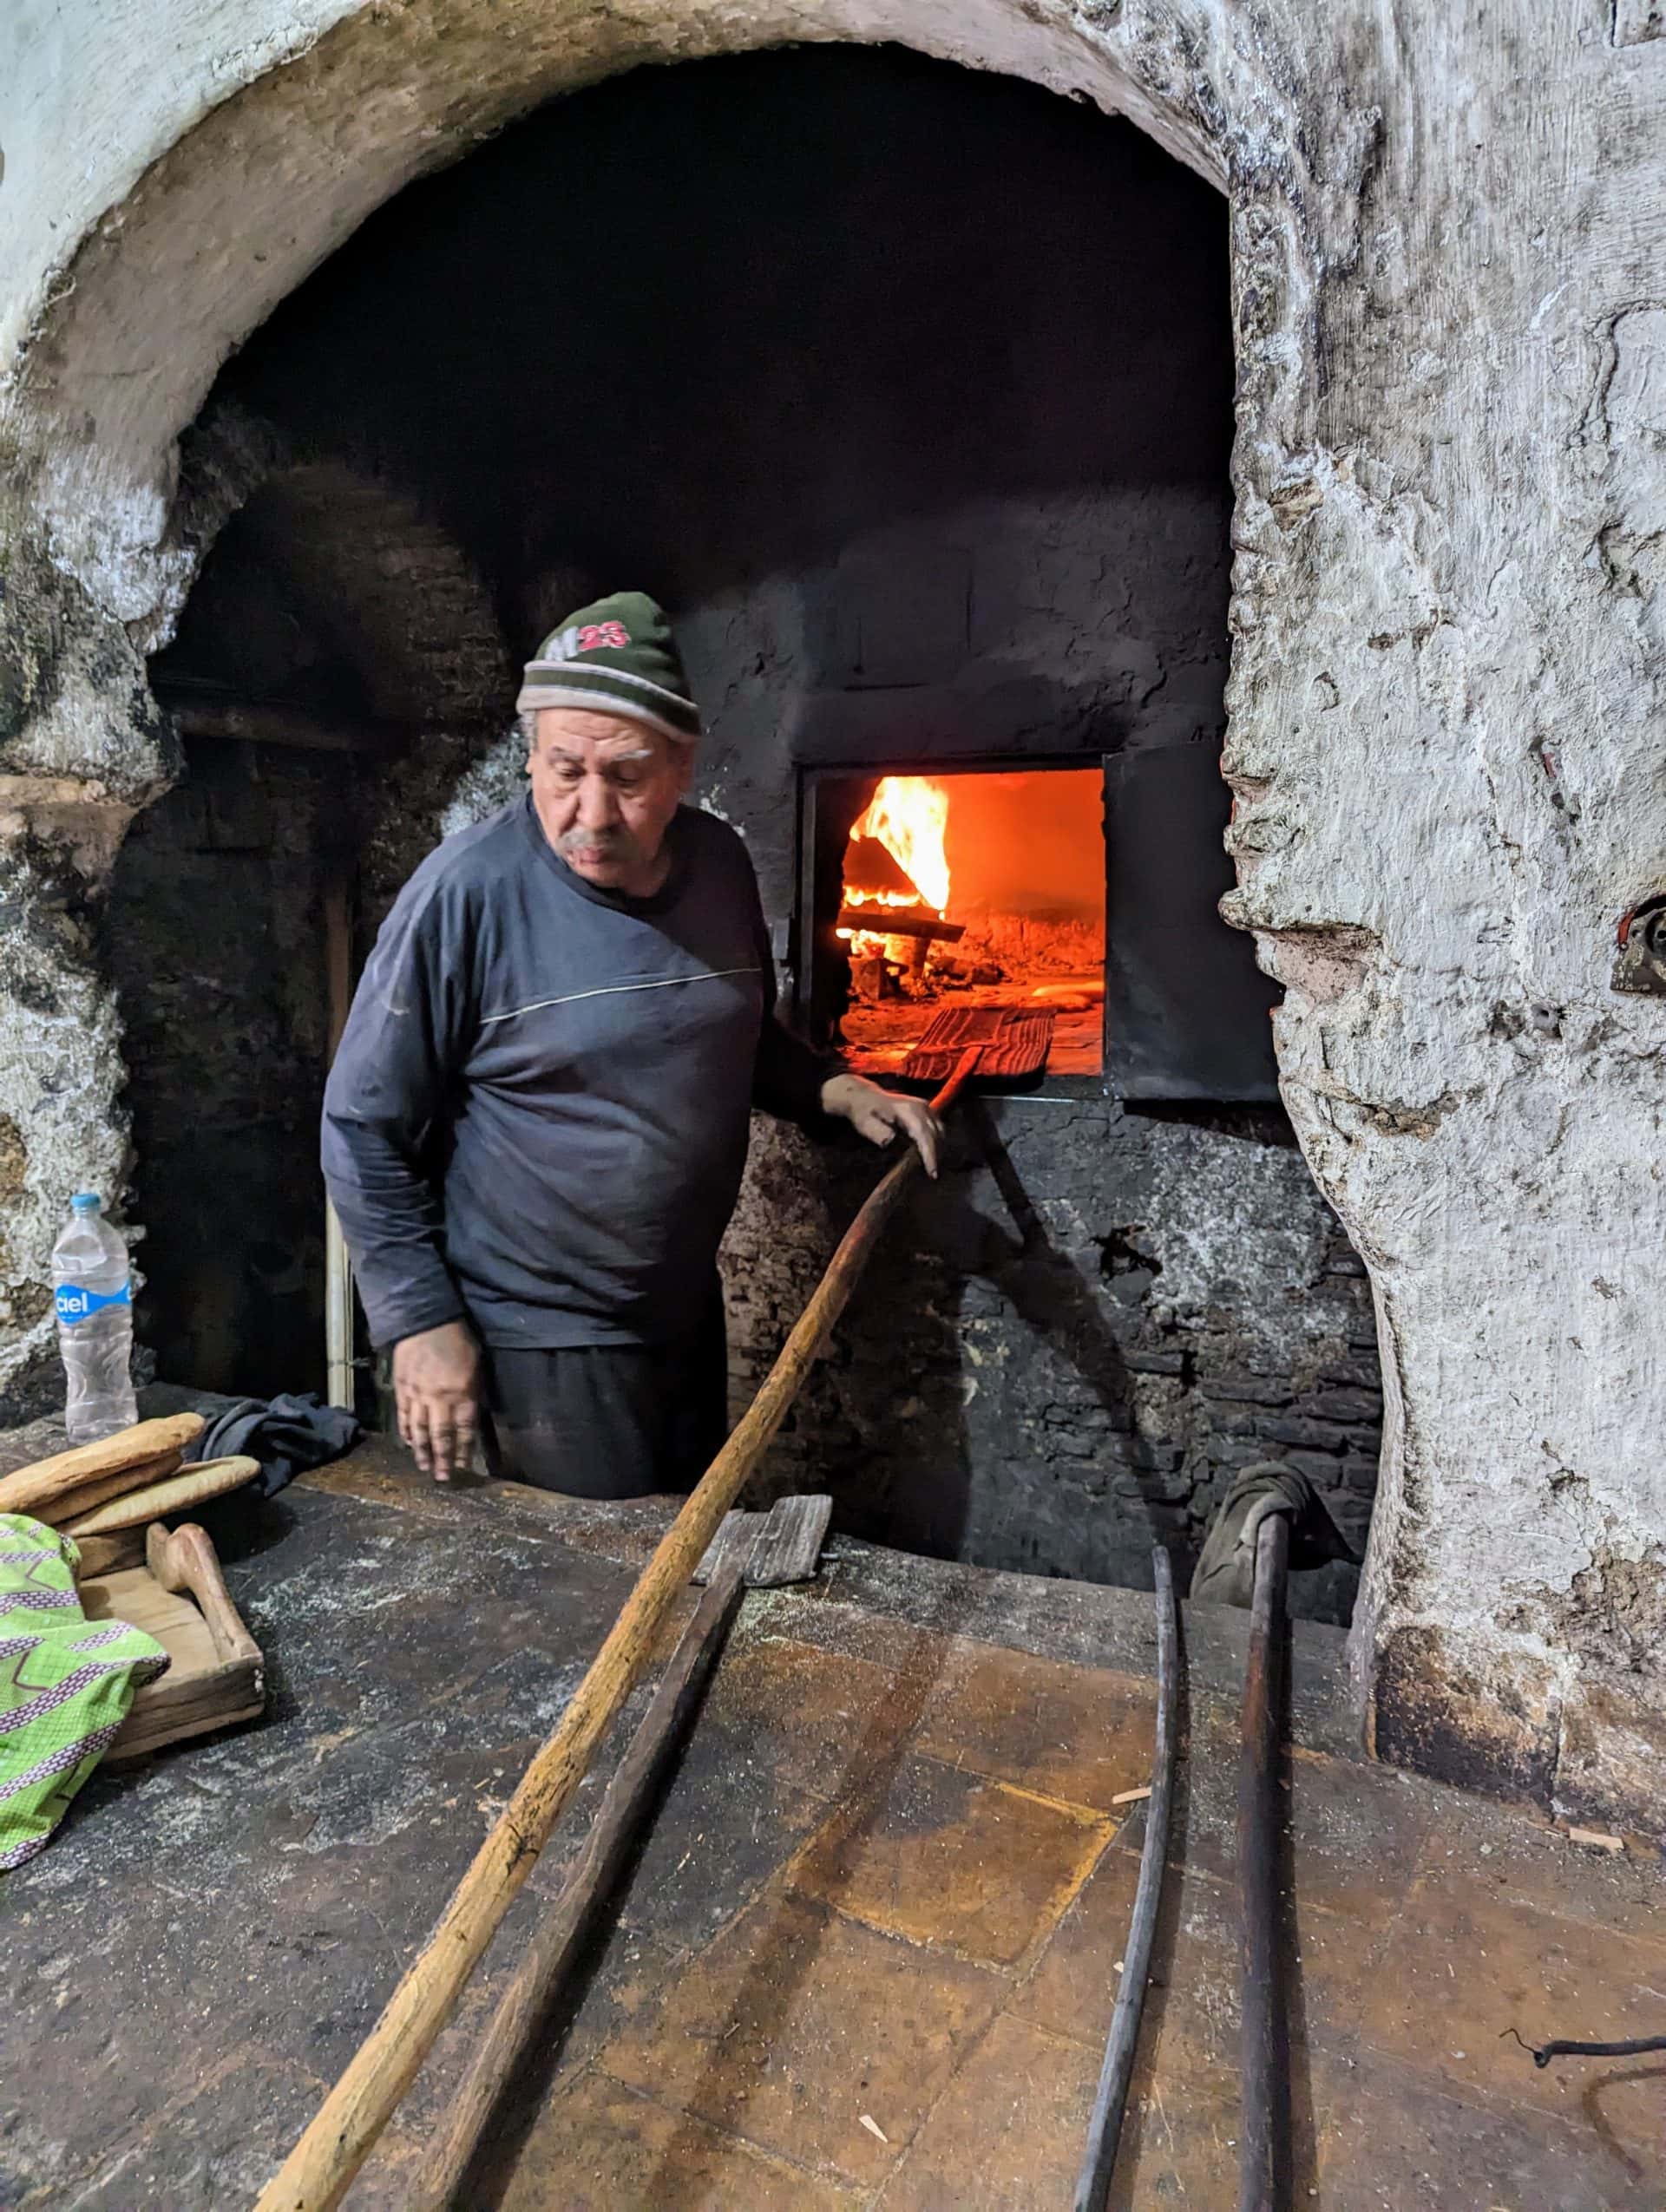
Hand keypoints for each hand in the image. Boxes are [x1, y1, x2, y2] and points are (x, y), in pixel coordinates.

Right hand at [392, 1320, 480, 1482]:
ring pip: (418, 1430)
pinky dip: (405, 1432)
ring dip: (422, 1451)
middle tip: (443, 1478)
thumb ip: (473, 1393)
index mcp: (462, 1393)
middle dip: (443, 1459)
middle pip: (441, 1435)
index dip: (464, 1450)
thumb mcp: (476, 1366)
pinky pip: (402, 1416)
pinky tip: (408, 1443)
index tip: (464, 1466)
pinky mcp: (401, 1389)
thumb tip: (470, 1417)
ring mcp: (417, 1395)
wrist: (426, 1321)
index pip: (464, 1429)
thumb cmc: (458, 1341)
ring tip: (425, 1467)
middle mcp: (439, 1399)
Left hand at [820, 1072, 943, 1177]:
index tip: (932, 1174)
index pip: (925, 1136)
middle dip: (934, 1156)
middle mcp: (922, 1108)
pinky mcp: (927, 1112)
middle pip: (937, 1136)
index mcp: (908, 1111)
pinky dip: (934, 1144)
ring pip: (940, 1134)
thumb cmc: (864, 1112)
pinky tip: (925, 1155)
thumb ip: (878, 1133)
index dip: (930, 1156)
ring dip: (936, 1150)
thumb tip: (891, 1141)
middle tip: (929, 1175)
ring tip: (928, 1167)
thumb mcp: (865, 1124)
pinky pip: (937, 1131)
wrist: (865, 1098)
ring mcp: (926, 1109)